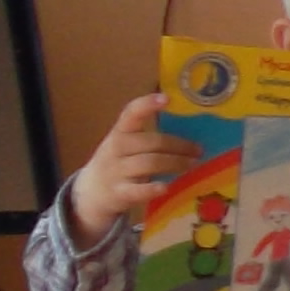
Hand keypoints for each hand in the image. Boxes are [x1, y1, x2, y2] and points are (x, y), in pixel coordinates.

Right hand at [65, 93, 192, 235]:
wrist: (91, 192)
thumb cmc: (118, 162)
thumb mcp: (125, 144)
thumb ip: (148, 137)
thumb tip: (191, 132)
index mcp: (120, 133)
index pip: (131, 114)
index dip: (147, 105)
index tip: (166, 98)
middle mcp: (116, 149)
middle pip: (151, 142)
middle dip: (178, 145)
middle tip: (198, 150)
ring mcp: (116, 171)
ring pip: (149, 163)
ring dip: (175, 163)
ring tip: (192, 165)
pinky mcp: (119, 192)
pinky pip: (137, 190)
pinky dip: (152, 188)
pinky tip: (166, 187)